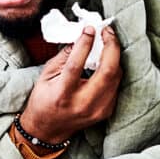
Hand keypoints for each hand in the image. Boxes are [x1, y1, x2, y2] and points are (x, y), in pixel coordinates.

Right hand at [20, 26, 121, 143]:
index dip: (85, 44)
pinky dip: (113, 69)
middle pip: (107, 72)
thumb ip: (64, 56)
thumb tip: (81, 36)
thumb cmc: (44, 100)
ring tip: (108, 41)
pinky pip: (115, 85)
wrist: (48, 130)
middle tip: (107, 32)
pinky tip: (108, 59)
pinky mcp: (106, 111)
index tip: (90, 29)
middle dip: (111, 47)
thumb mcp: (46, 75)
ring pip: (115, 77)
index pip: (76, 66)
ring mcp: (97, 110)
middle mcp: (82, 104)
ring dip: (114, 56)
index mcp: (63, 94)